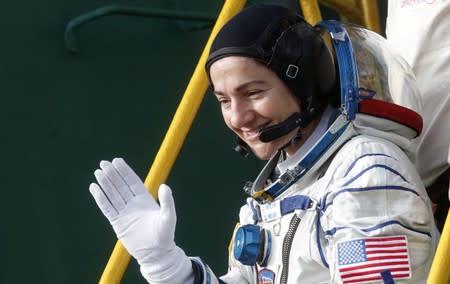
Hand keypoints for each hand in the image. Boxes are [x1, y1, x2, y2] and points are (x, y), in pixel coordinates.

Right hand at [89, 158, 191, 282]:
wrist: (156, 254)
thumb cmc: (165, 235)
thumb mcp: (168, 217)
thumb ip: (167, 202)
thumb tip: (164, 186)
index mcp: (145, 199)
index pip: (132, 181)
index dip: (125, 171)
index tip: (117, 160)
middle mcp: (133, 204)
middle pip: (120, 185)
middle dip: (112, 174)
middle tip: (103, 162)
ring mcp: (125, 213)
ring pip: (112, 194)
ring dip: (105, 183)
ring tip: (97, 172)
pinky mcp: (117, 223)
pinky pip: (107, 208)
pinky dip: (100, 198)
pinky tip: (94, 188)